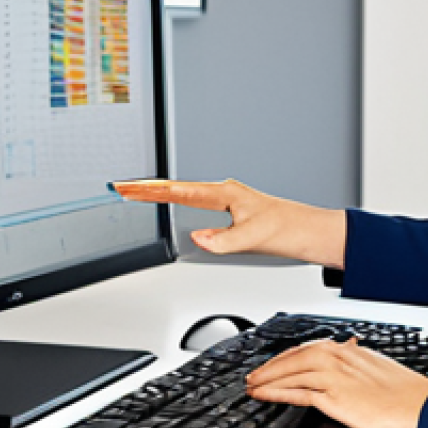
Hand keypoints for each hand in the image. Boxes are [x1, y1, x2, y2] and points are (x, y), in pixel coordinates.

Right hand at [109, 178, 346, 267]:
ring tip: (134, 192)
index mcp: (226, 193)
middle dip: (146, 187)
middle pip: (176, 188)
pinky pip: (194, 201)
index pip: (180, 191)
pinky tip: (167, 201)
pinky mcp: (230, 209)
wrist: (308, 231)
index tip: (127, 188)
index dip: (150, 190)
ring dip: (158, 192)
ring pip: (184, 192)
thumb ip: (224, 240)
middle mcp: (224, 192)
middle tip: (119, 187)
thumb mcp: (254, 238)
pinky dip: (174, 200)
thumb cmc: (287, 228)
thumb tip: (198, 238)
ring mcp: (226, 199)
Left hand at [245, 338, 427, 427]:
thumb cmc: (404, 391)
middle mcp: (338, 359)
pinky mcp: (333, 397)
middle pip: (294, 357)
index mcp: (348, 350)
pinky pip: (297, 392)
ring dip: (268, 378)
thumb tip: (349, 348)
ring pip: (291, 372)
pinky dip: (276, 391)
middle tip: (254, 375)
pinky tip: (264, 395)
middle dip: (271, 366)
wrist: (419, 405)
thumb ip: (357, 357)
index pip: (308, 347)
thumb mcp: (377, 364)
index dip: (286, 356)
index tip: (274, 362)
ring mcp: (334, 377)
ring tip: (252, 386)